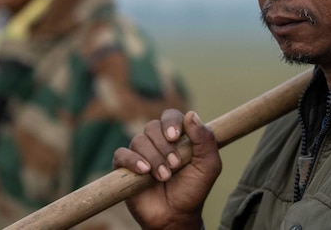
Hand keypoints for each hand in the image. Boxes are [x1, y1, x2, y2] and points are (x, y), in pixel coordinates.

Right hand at [113, 109, 221, 229]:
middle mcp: (157, 142)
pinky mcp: (124, 167)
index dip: (171, 122)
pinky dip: (132, 160)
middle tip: (175, 165)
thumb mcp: (208, 166)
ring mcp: (140, 153)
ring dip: (153, 158)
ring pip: (139, 140)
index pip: (170, 116)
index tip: (175, 137)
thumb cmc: (193, 190)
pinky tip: (144, 171)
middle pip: (152, 127)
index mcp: (176, 137)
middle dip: (164, 146)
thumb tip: (191, 114)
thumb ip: (205, 140)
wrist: (176, 216)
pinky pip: (121, 154)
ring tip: (164, 176)